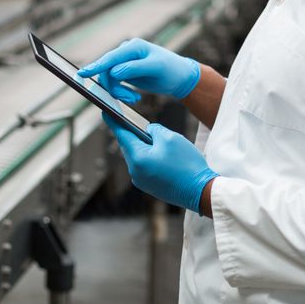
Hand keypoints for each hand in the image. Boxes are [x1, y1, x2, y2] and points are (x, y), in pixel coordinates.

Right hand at [78, 39, 200, 102]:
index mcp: (133, 47)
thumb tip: (115, 72)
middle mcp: (126, 52)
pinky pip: (115, 83)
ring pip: (110, 79)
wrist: (180, 77)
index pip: (110, 58)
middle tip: (130, 98)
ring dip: (119, 92)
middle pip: (107, 71)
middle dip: (115, 87)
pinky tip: (135, 97)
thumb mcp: (156, 68)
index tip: (82, 74)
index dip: (96, 66)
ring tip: (134, 98)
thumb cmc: (171, 69)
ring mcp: (125, 62)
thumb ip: (135, 68)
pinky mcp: (126, 72)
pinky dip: (122, 92)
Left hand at [103, 113, 217, 213]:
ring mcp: (141, 181)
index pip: (122, 135)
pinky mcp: (149, 186)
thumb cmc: (186, 164)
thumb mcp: (170, 138)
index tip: (105, 112)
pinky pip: (144, 167)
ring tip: (159, 142)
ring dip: (145, 147)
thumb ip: (154, 130)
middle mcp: (135, 172)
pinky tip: (162, 155)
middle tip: (139, 124)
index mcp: (138, 158)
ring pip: (138, 157)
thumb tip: (148, 131)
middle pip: (130, 146)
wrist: (200, 191)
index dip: (113, 121)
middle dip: (135, 134)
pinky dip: (150, 158)